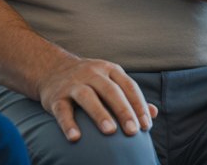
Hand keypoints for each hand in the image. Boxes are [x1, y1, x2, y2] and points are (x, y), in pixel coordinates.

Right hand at [36, 58, 157, 141]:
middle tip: (133, 131)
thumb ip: (130, 96)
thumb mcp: (110, 81)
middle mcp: (92, 73)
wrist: (52, 68)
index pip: (128, 86)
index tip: (146, 125)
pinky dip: (68, 123)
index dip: (139, 105)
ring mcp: (73, 84)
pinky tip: (75, 137)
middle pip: (110, 90)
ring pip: (87, 97)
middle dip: (123, 110)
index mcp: (109, 69)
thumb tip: (154, 113)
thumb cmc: (89, 80)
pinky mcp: (56, 96)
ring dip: (99, 113)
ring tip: (110, 131)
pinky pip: (62, 110)